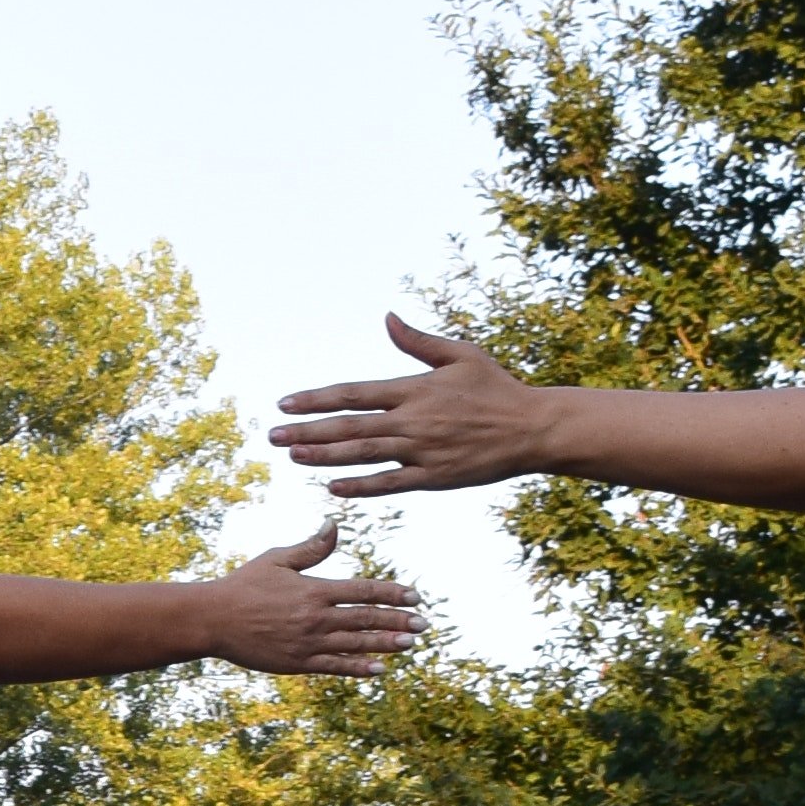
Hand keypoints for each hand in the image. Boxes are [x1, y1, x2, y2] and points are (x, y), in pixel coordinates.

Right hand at [189, 524, 423, 678]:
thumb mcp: (276, 559)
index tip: (414, 596)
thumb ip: (310, 548)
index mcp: (314, 590)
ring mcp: (308, 643)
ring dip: (386, 643)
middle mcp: (316, 617)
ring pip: (357, 644)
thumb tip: (334, 524)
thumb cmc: (242, 586)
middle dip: (399, 620)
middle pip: (367, 618)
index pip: (364, 591)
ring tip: (410, 644)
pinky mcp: (297, 663)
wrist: (212, 619)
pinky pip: (335, 667)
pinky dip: (358, 668)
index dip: (392, 593)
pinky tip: (379, 669)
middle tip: (424, 624)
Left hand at [274, 316, 565, 499]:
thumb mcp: (460, 355)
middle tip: (271, 437)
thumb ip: (418, 341)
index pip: (353, 393)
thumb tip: (387, 318)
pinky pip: (390, 484)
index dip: (316, 398)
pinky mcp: (434, 478)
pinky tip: (332, 487)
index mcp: (414, 389)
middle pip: (349, 426)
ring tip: (293, 457)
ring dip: (324, 456)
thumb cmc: (496, 388)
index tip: (284, 403)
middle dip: (307, 431)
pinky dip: (361, 486)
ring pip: (363, 455)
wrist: (533, 428)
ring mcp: (421, 451)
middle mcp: (412, 421)